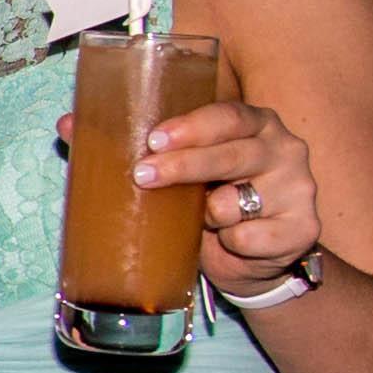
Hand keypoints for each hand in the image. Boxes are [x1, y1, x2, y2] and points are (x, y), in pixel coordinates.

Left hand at [108, 95, 326, 292]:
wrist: (250, 257)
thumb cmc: (207, 202)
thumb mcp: (174, 171)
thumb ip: (128, 146)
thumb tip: (68, 123)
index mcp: (252, 124)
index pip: (227, 115)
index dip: (192, 126)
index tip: (153, 138)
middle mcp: (283, 148)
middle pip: (235, 152)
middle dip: (186, 165)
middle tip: (144, 175)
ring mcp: (299, 187)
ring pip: (241, 200)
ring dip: (209, 215)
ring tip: (200, 220)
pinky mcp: (303, 228)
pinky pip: (254, 239)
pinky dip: (233, 245)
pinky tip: (230, 242)